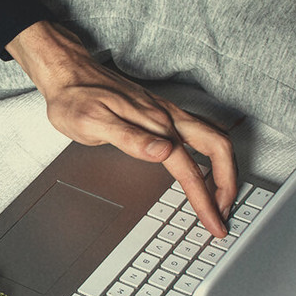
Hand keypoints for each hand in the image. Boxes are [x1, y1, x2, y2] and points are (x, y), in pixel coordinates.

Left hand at [7, 21, 236, 236]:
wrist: (67, 72)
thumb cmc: (75, 98)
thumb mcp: (93, 123)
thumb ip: (131, 139)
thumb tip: (165, 152)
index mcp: (154, 123)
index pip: (190, 169)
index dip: (204, 200)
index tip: (213, 223)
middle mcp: (166, 116)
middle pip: (218, 148)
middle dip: (228, 183)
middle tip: (224, 211)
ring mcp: (166, 112)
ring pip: (212, 138)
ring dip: (223, 168)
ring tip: (221, 195)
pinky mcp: (160, 111)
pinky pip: (200, 132)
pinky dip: (211, 154)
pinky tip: (204, 165)